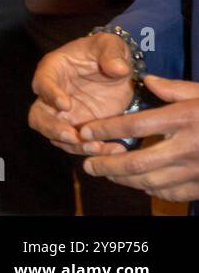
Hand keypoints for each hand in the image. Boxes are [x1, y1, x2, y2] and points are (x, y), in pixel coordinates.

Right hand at [29, 32, 134, 154]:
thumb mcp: (111, 45)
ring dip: (74, 146)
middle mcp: (53, 94)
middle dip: (52, 129)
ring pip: (56, 136)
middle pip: (38, 116)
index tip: (66, 105)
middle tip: (72, 136)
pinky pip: (79, 144)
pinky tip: (113, 149)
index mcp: (53, 69)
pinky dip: (93, 150)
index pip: (43, 83)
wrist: (117, 70)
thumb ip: (112, 54)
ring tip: (97, 148)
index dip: (50, 95)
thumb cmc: (107, 52)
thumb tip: (118, 69)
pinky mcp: (79, 127)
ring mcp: (64, 115)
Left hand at [78, 75, 198, 202]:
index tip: (85, 131)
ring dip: (124, 180)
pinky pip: (172, 193)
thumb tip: (145, 79)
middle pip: (137, 161)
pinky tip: (140, 183)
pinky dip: (151, 190)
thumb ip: (174, 88)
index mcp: (183, 119)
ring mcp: (197, 170)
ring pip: (151, 181)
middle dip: (107, 164)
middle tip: (87, 164)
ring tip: (107, 174)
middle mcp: (188, 147)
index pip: (134, 126)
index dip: (105, 130)